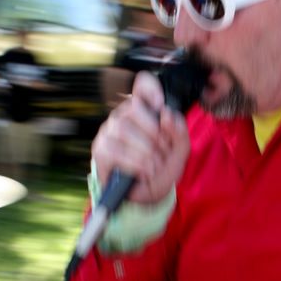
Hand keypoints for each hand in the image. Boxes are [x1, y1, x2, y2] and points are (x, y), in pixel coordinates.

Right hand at [91, 70, 190, 204]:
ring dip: (145, 152)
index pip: (142, 85)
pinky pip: (115, 150)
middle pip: (134, 107)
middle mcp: (123, 116)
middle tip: (162, 152)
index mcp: (145, 111)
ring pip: (123, 130)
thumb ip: (179, 132)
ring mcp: (109, 132)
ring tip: (154, 167)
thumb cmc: (161, 168)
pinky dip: (134, 164)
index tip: (161, 104)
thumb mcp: (179, 151)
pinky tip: (143, 173)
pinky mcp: (100, 150)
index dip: (150, 88)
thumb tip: (167, 115)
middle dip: (154, 133)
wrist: (149, 195)